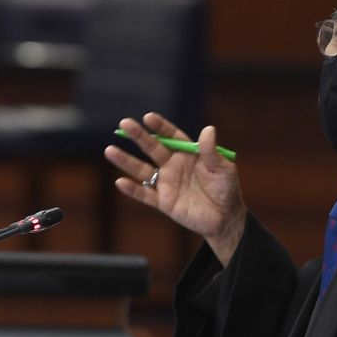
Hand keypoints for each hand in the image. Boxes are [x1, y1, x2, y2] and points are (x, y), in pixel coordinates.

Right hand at [104, 112, 246, 265]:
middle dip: (139, 136)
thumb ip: (212, 151)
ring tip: (109, 150)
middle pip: (153, 148)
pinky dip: (133, 190)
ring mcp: (167, 183)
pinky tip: (120, 182)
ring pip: (142, 170)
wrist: (225, 218)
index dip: (160, 127)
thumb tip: (208, 129)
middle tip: (124, 124)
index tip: (148, 117)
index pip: (171, 137)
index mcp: (188, 154)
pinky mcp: (164, 202)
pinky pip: (145, 195)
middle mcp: (174, 166)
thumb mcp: (223, 169)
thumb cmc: (226, 190)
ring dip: (126, 161)